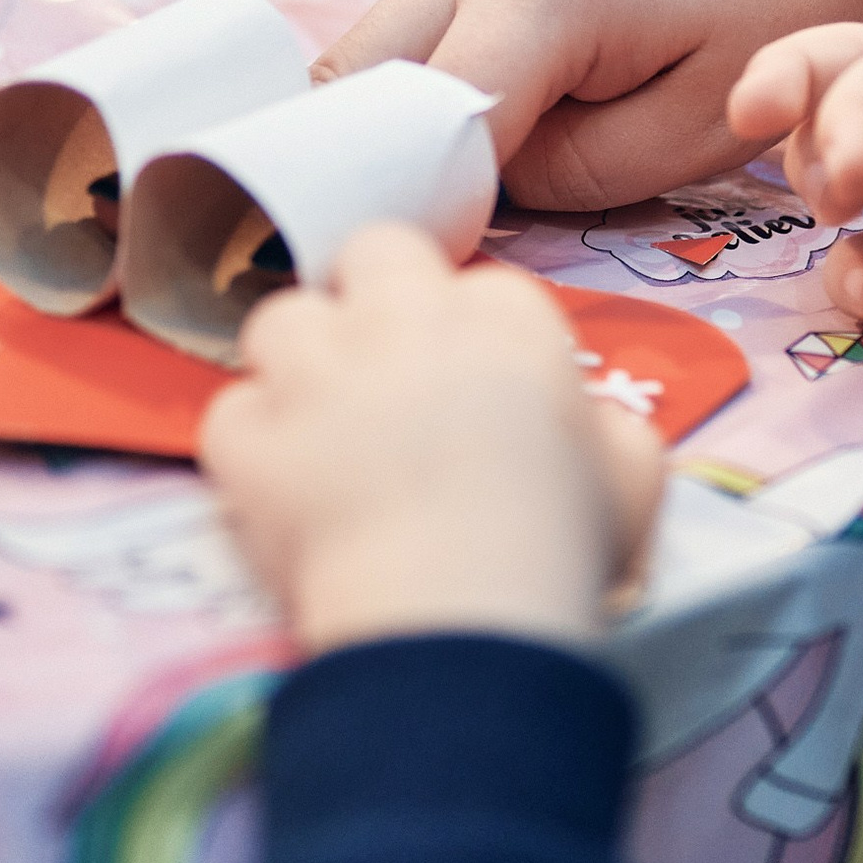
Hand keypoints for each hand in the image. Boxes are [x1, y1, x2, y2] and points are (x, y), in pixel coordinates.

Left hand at [201, 226, 664, 654]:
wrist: (459, 611)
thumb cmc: (563, 540)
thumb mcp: (633, 473)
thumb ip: (608, 427)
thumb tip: (595, 426)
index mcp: (505, 317)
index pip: (483, 283)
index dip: (477, 333)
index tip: (481, 382)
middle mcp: (402, 320)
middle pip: (372, 251)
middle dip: (375, 294)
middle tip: (391, 364)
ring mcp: (316, 373)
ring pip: (281, 317)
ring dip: (300, 361)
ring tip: (322, 420)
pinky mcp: (249, 438)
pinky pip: (230, 413)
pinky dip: (252, 446)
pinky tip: (280, 486)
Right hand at [318, 0, 862, 209]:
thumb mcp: (706, 121)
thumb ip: (579, 176)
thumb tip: (486, 185)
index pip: (416, 134)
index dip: (426, 207)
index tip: (455, 260)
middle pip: (353, 86)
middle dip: (385, 161)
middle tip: (454, 218)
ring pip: (378, 51)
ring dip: (415, 112)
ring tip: (512, 149)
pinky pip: (419, 17)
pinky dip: (444, 66)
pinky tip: (532, 85)